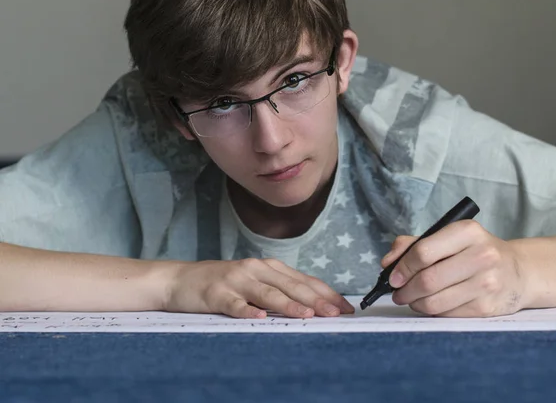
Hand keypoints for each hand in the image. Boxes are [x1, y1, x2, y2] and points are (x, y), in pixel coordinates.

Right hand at [162, 258, 354, 318]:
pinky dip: (247, 310)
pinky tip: (258, 317)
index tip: (345, 307)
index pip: (304, 280)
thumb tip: (314, 306)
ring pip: (267, 293)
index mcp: (268, 267)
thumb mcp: (255, 282)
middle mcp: (256, 269)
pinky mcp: (216, 294)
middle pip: (290, 285)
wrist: (181, 279)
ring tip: (306, 315)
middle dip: (315, 300)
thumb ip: (280, 290)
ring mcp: (236, 280)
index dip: (325, 293)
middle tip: (334, 314)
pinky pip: (234, 304)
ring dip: (288, 304)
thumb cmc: (224, 283)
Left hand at [381, 220, 526, 316]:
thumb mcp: (448, 236)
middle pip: (428, 279)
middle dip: (405, 290)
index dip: (402, 267)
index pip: (424, 252)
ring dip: (415, 303)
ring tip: (410, 299)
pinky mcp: (488, 308)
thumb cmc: (474, 251)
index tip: (392, 276)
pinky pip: (448, 314)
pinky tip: (430, 304)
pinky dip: (432, 311)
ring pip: (436, 301)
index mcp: (467, 232)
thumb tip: (388, 263)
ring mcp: (487, 283)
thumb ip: (413, 244)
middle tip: (397, 293)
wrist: (517, 271)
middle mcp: (481, 256)